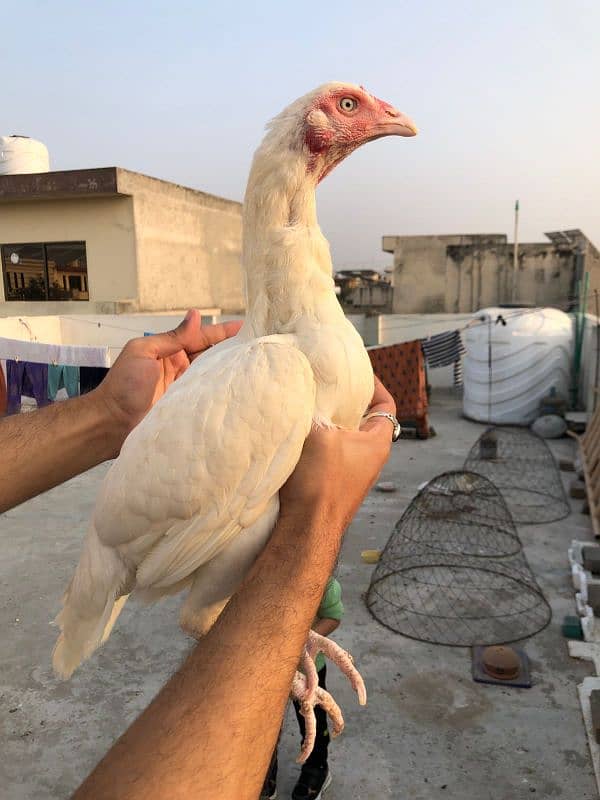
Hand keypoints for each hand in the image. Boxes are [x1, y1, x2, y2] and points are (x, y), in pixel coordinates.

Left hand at [93, 309, 241, 452]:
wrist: (111, 423)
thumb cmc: (124, 384)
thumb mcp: (144, 352)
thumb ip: (172, 338)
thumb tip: (195, 315)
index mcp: (169, 351)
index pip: (200, 338)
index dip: (221, 332)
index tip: (244, 326)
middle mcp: (181, 368)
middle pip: (211, 356)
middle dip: (231, 349)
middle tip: (257, 344)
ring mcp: (186, 390)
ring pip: (212, 375)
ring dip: (229, 370)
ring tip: (255, 364)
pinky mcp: (188, 409)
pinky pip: (207, 397)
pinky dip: (221, 392)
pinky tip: (240, 389)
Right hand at [280, 377, 395, 530]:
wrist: (307, 529)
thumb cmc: (319, 482)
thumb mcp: (318, 433)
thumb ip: (315, 410)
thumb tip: (303, 392)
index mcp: (377, 443)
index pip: (386, 405)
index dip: (375, 385)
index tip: (357, 372)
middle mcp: (371, 459)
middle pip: (363, 420)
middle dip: (346, 402)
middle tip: (326, 386)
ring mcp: (353, 474)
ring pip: (344, 438)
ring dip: (329, 423)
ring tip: (309, 407)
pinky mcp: (335, 485)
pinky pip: (331, 455)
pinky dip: (319, 442)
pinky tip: (299, 436)